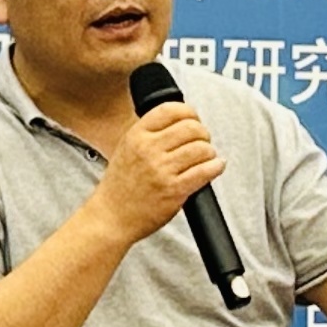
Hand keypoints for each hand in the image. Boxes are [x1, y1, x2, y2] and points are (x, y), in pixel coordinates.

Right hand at [92, 101, 225, 244]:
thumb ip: (150, 133)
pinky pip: (204, 171)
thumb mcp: (126, 148)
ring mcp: (161, 170)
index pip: (171, 110)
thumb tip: (183, 122)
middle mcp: (148, 149)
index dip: (189, 112)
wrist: (111, 217)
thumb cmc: (119, 186)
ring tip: (207, 156)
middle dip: (203, 133)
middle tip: (203, 141)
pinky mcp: (174, 190)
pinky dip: (215, 166)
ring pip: (201, 148)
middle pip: (191, 128)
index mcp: (136, 135)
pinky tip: (216, 166)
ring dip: (209, 151)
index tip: (194, 119)